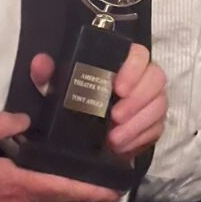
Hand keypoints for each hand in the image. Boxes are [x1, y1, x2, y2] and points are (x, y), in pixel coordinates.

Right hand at [0, 111, 118, 201]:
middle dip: (85, 189)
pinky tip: (40, 182)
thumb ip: (1, 123)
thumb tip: (26, 121)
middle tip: (106, 174)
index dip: (93, 188)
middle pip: (61, 199)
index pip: (65, 188)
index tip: (118, 186)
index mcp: (17, 187)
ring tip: (78, 174)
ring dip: (63, 192)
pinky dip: (42, 197)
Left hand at [30, 44, 165, 156]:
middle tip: (115, 117)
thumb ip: (47, 74)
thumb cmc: (72, 100)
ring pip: (160, 105)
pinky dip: (141, 139)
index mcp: (121, 61)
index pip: (139, 53)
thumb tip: (40, 63)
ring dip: (139, 123)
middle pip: (156, 78)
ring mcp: (151, 100)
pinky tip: (123, 148)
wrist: (81, 131)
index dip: (134, 68)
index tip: (118, 87)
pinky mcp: (154, 123)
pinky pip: (158, 129)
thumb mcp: (54, 88)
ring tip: (115, 139)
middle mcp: (142, 77)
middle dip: (138, 100)